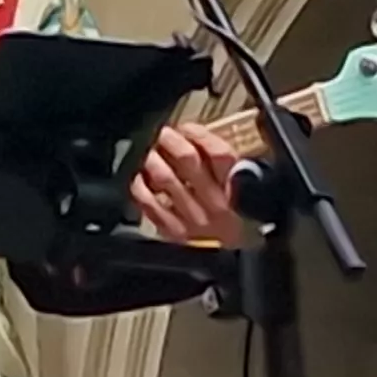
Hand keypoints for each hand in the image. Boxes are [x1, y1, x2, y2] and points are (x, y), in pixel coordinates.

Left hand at [133, 121, 243, 244]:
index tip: (185, 127)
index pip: (218, 151)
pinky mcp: (175, 232)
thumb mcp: (235, 177)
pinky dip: (140, 186)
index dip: (197, 133)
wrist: (233, 248)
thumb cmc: (232, 206)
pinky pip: (150, 202)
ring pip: (165, 177)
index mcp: (236, 184)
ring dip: (151, 158)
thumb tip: (185, 130)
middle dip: (169, 139)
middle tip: (160, 134)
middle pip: (188, 159)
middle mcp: (217, 203)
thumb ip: (214, 152)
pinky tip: (140, 178)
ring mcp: (195, 219)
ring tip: (147, 152)